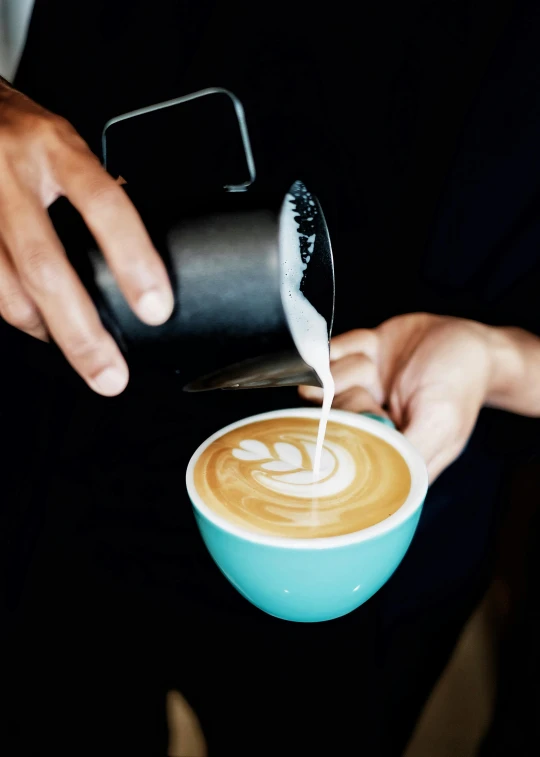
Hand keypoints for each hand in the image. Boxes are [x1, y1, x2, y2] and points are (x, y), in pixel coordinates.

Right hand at [0, 82, 173, 394]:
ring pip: (8, 291)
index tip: (155, 307)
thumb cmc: (16, 128)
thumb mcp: (63, 142)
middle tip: (110, 375)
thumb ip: (91, 189)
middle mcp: (9, 173)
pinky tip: (38, 323)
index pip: (104, 205)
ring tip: (78, 351)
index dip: (133, 260)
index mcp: (54, 146)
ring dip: (46, 332)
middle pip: (46, 267)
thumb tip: (132, 250)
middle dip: (82, 333)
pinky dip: (19, 316)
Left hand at [300, 313, 495, 481]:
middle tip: (378, 394)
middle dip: (348, 396)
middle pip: (322, 414)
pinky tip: (369, 350)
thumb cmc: (460, 385)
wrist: (470, 340)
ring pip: (321, 380)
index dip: (340, 433)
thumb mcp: (440, 424)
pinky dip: (346, 346)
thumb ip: (406, 452)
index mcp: (384, 446)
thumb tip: (379, 484)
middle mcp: (363, 420)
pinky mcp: (354, 359)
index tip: (357, 418)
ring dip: (351, 367)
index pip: (339, 451)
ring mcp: (356, 389)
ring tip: (378, 369)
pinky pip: (328, 351)